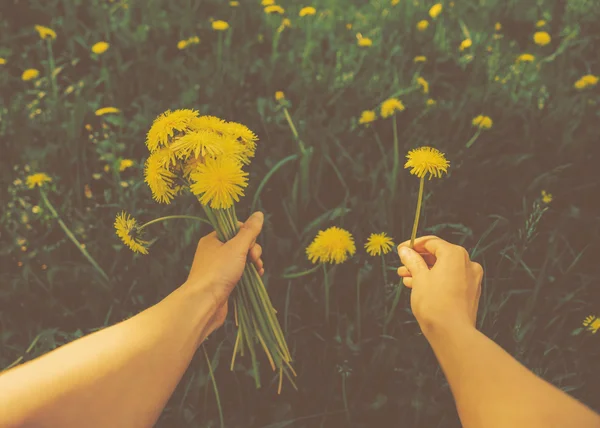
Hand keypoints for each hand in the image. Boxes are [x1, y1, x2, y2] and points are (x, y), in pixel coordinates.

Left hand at [183, 211, 264, 335]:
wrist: (204, 302)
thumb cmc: (218, 272)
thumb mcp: (237, 247)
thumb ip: (249, 231)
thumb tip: (259, 214)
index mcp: (213, 240)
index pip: (235, 228)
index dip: (247, 234)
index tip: (250, 243)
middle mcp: (214, 252)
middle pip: (241, 244)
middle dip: (252, 250)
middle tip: (253, 259)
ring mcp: (219, 268)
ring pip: (242, 259)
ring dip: (254, 262)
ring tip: (258, 270)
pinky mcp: (223, 282)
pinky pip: (240, 272)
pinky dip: (250, 273)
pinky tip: (257, 276)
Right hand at [396, 236, 482, 335]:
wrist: (452, 333)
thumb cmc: (435, 304)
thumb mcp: (418, 278)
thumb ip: (412, 260)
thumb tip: (405, 250)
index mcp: (455, 254)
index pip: (432, 242)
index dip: (414, 244)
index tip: (401, 250)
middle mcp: (467, 263)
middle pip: (438, 255)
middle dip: (418, 260)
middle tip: (402, 265)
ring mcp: (471, 278)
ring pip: (443, 268)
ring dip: (424, 271)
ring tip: (406, 278)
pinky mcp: (470, 292)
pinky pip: (450, 279)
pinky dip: (435, 280)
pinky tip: (419, 286)